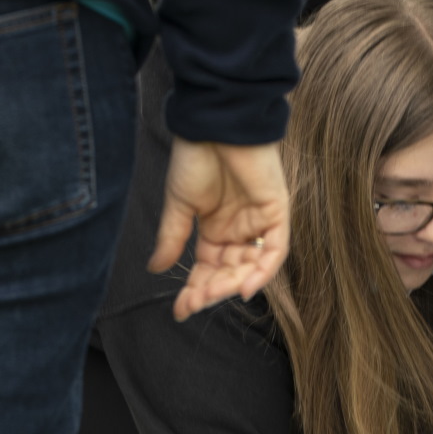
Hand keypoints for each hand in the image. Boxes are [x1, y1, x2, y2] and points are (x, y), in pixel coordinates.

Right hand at [152, 139, 290, 320]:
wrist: (212, 123)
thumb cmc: (195, 156)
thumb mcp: (179, 204)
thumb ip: (172, 238)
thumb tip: (155, 268)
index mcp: (216, 228)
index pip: (209, 269)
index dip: (195, 291)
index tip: (179, 310)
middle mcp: (240, 229)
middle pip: (230, 272)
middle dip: (212, 291)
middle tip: (194, 303)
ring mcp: (260, 222)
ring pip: (251, 266)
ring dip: (232, 284)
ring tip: (210, 295)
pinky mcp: (277, 211)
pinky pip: (275, 251)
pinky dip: (262, 271)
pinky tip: (244, 288)